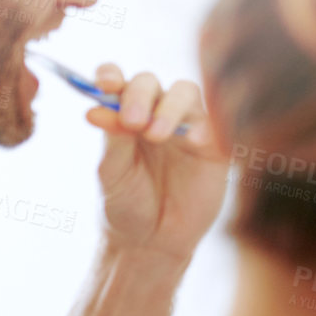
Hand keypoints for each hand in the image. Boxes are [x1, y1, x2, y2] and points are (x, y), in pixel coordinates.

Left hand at [86, 65, 228, 259]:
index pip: (118, 83)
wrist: (155, 241)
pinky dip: (205, 125)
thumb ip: (113, 140)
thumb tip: (98, 109)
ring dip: (170, 107)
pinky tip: (194, 142)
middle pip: (152, 83)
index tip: (105, 84)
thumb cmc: (128, 204)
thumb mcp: (113, 173)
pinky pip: (217, 122)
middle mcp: (156, 114)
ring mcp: (187, 127)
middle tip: (132, 122)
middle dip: (140, 95)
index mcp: (125, 117)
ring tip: (157, 135)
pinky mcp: (216, 144)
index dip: (112, 75)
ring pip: (186, 92)